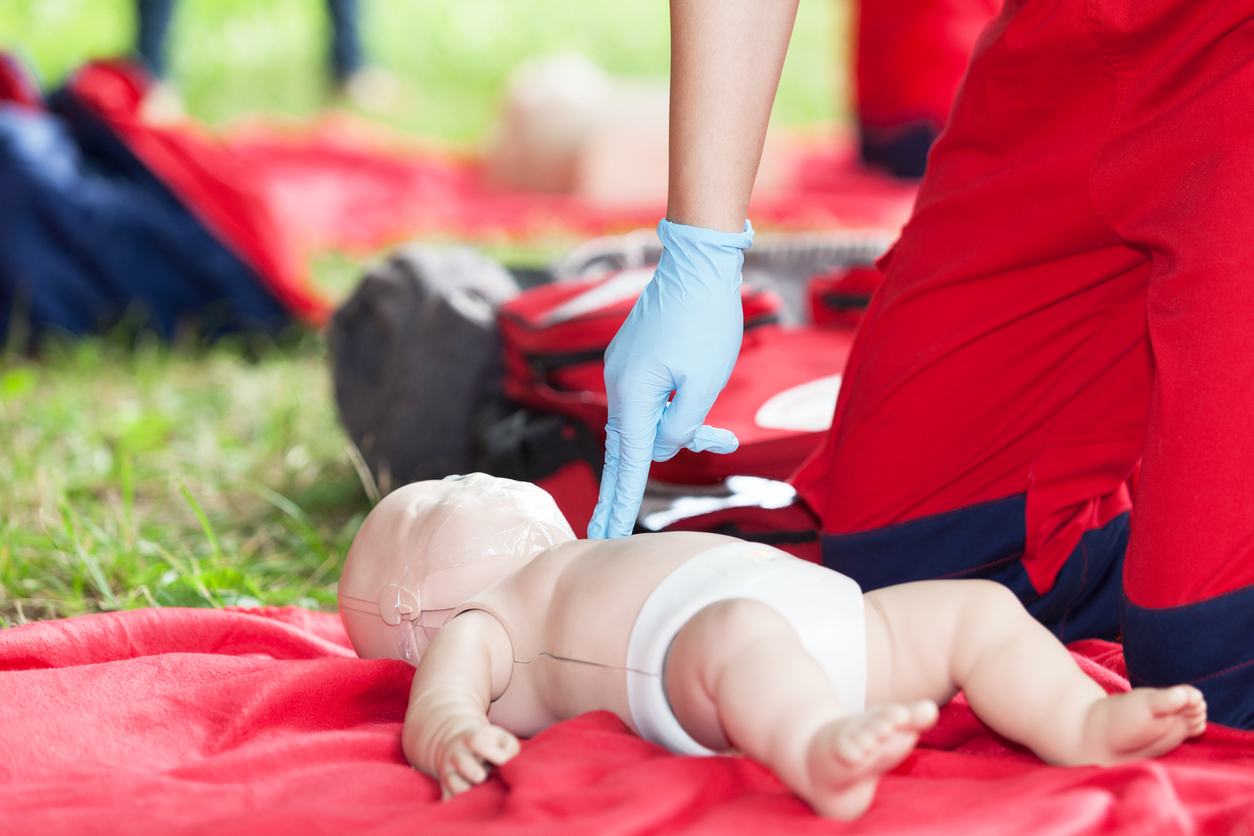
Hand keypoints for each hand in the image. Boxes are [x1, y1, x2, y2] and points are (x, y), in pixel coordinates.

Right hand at [437, 723, 520, 798]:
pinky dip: (461, 804)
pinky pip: (449, 800)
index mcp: (469, 737)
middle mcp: (455, 754)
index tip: (501, 760)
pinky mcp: (445, 789)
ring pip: (455, 786)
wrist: (458, 747)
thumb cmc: (489, 745)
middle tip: (484, 776)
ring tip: (480, 791)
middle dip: (477, 773)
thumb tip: (508, 764)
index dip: (490, 752)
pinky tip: (473, 801)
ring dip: (470, 792)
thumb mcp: (501, 739)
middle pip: (462, 763)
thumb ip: (510, 748)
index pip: (475, 741)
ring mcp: (448, 772)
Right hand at [587, 219, 753, 538]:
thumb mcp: (704, 385)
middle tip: (616, 524)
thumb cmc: (707, 322)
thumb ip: (680, 427)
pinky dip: (671, 409)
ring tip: (721, 437)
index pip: (624, 463)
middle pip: (630, 445)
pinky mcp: (633, 358)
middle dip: (640, 477)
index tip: (602, 534)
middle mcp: (618, 383)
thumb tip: (661, 446)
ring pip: (645, 420)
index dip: (617, 503)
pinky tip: (702, 403)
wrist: (699, 264)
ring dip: (677, 431)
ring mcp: (623, 369)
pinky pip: (647, 399)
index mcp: (632, 394)